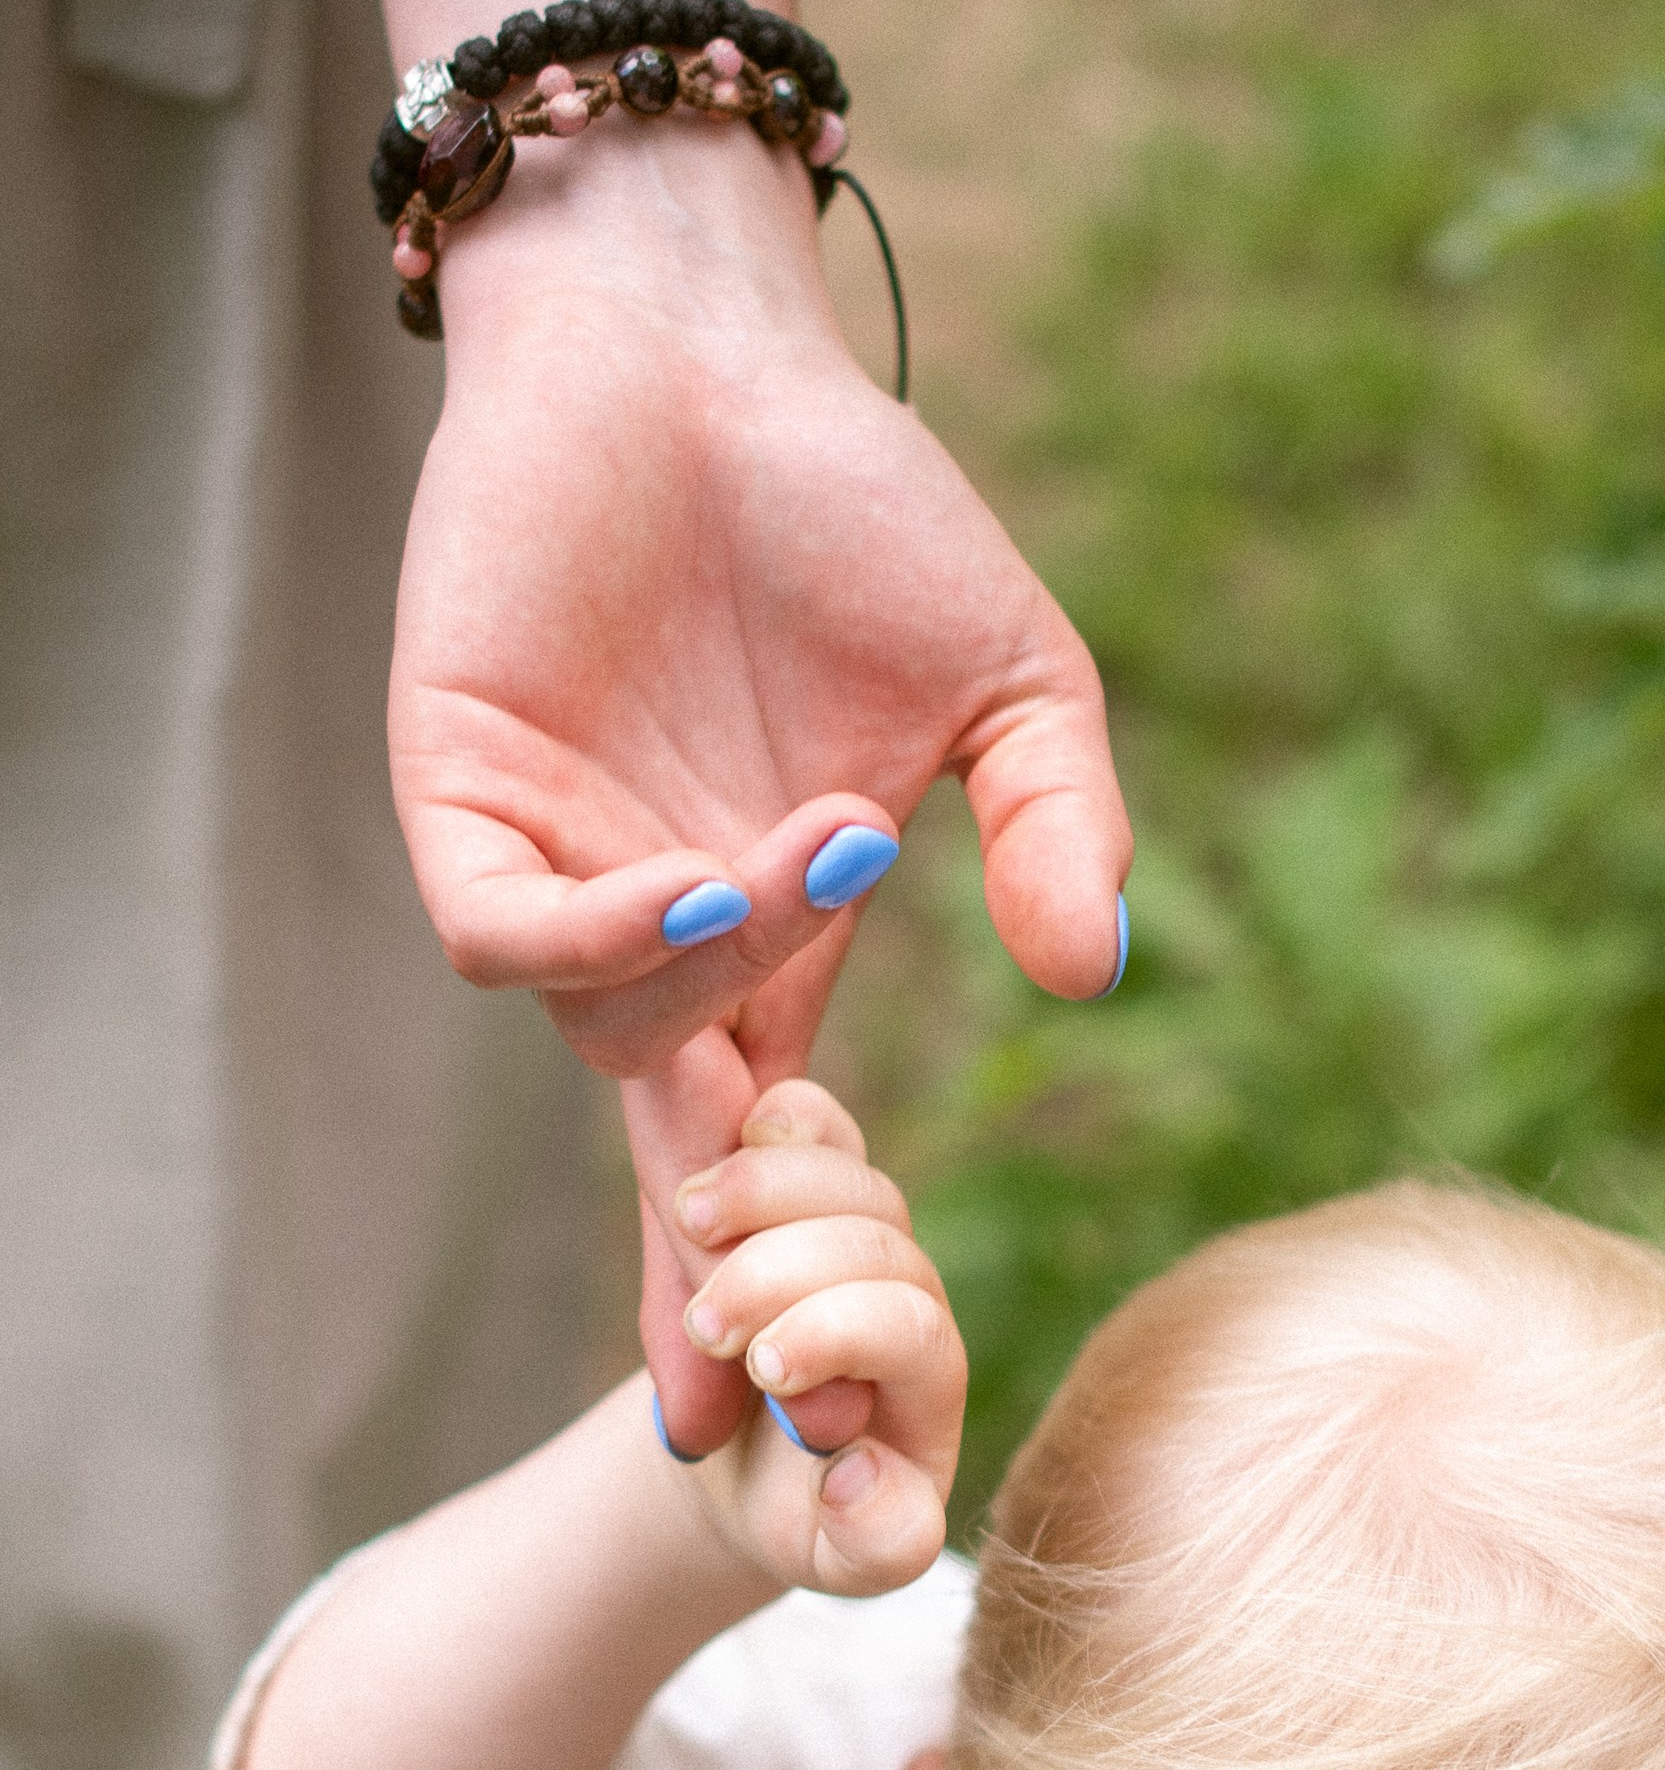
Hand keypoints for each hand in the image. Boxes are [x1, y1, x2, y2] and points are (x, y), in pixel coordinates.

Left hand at [390, 126, 1127, 1445]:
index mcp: (777, 936)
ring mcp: (559, 870)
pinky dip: (609, 938)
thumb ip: (1063, 823)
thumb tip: (1097, 974)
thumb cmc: (851, 505)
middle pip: (671, 1161)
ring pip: (611, 1036)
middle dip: (711, 1281)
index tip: (821, 1424)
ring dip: (719, 991)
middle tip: (765, 1394)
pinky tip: (716, 875)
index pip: (777, 1150)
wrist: (699, 345)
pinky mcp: (462, 797)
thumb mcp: (1015, 683)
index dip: (791, 1282)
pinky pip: (510, 939)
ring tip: (815, 857)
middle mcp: (664, 937)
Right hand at [639, 1075, 963, 1597]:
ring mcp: (860, 1229)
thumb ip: (876, 1543)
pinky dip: (770, 1124)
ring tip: (689, 1226)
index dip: (839, 1332)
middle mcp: (908, 1291)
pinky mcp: (808, 1186)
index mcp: (928, 1378)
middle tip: (703, 1325)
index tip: (762, 1371)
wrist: (750, 1466)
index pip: (911, 1327)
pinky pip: (813, 1124)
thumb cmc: (807, 1517)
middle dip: (782, 1270)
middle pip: (875, 1238)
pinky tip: (717, 1158)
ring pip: (841, 1170)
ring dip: (761, 1187)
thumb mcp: (842, 1559)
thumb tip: (864, 1477)